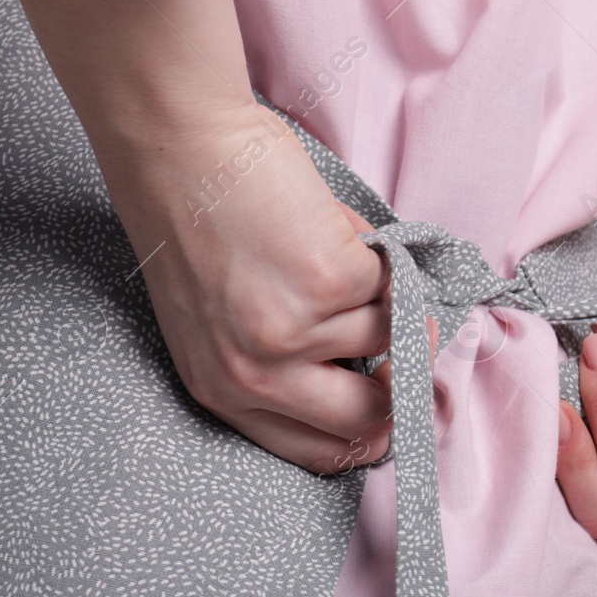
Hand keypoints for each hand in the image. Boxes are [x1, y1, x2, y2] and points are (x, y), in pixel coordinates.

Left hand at [15, 0, 420, 475]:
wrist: (179, 145)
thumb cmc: (196, 217)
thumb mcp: (215, 316)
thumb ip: (279, 356)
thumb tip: (379, 367)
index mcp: (223, 390)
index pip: (317, 451)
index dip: (370, 437)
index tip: (398, 412)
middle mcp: (256, 373)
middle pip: (368, 418)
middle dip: (404, 384)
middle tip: (416, 344)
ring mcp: (297, 330)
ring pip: (389, 334)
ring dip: (382, 294)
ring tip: (335, 252)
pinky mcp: (332, 281)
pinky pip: (392, 281)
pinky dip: (376, 252)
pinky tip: (328, 225)